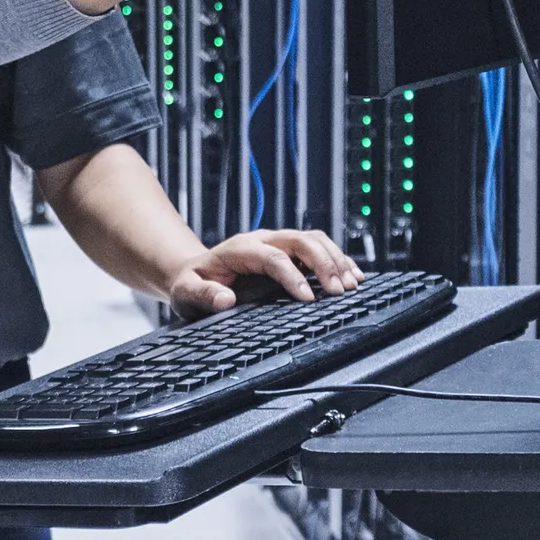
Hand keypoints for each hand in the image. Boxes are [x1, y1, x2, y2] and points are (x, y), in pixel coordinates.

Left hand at [167, 228, 361, 315]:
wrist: (196, 273)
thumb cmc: (192, 284)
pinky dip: (337, 259)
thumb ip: (202, 296)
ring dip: (335, 259)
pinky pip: (318, 247)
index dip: (293, 276)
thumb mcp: (185, 293)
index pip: (273, 257)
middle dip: (323, 263)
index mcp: (239, 249)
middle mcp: (262, 240)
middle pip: (300, 240)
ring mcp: (277, 243)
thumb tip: (225, 300)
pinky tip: (353, 275)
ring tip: (352, 284)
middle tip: (339, 291)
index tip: (308, 298)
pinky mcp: (289, 251)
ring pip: (313, 240)